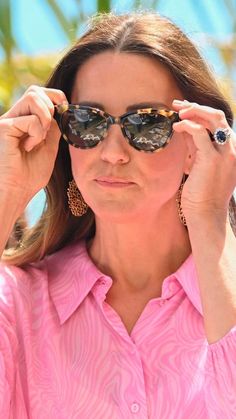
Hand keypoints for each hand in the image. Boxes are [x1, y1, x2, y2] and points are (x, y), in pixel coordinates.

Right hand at [0, 85, 66, 208]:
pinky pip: (31, 119)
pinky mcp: (4, 127)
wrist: (17, 192)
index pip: (40, 94)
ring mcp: (7, 120)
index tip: (65, 112)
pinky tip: (27, 148)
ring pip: (33, 96)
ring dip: (45, 118)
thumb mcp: (49, 147)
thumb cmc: (30, 176)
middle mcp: (13, 117)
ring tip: (38, 139)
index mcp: (23, 121)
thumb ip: (54, 128)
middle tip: (51, 128)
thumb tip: (61, 109)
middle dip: (52, 105)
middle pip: (36, 90)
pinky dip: (37, 135)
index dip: (57, 98)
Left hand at [172, 99, 235, 217]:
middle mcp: (231, 149)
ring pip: (213, 118)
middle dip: (197, 106)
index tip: (184, 110)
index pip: (218, 123)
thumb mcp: (200, 166)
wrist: (206, 215)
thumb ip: (196, 148)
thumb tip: (184, 131)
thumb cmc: (201, 194)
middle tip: (178, 105)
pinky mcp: (212, 159)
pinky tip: (176, 127)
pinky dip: (187, 125)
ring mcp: (224, 153)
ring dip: (193, 111)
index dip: (200, 112)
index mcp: (229, 150)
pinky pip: (199, 132)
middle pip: (218, 116)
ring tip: (176, 113)